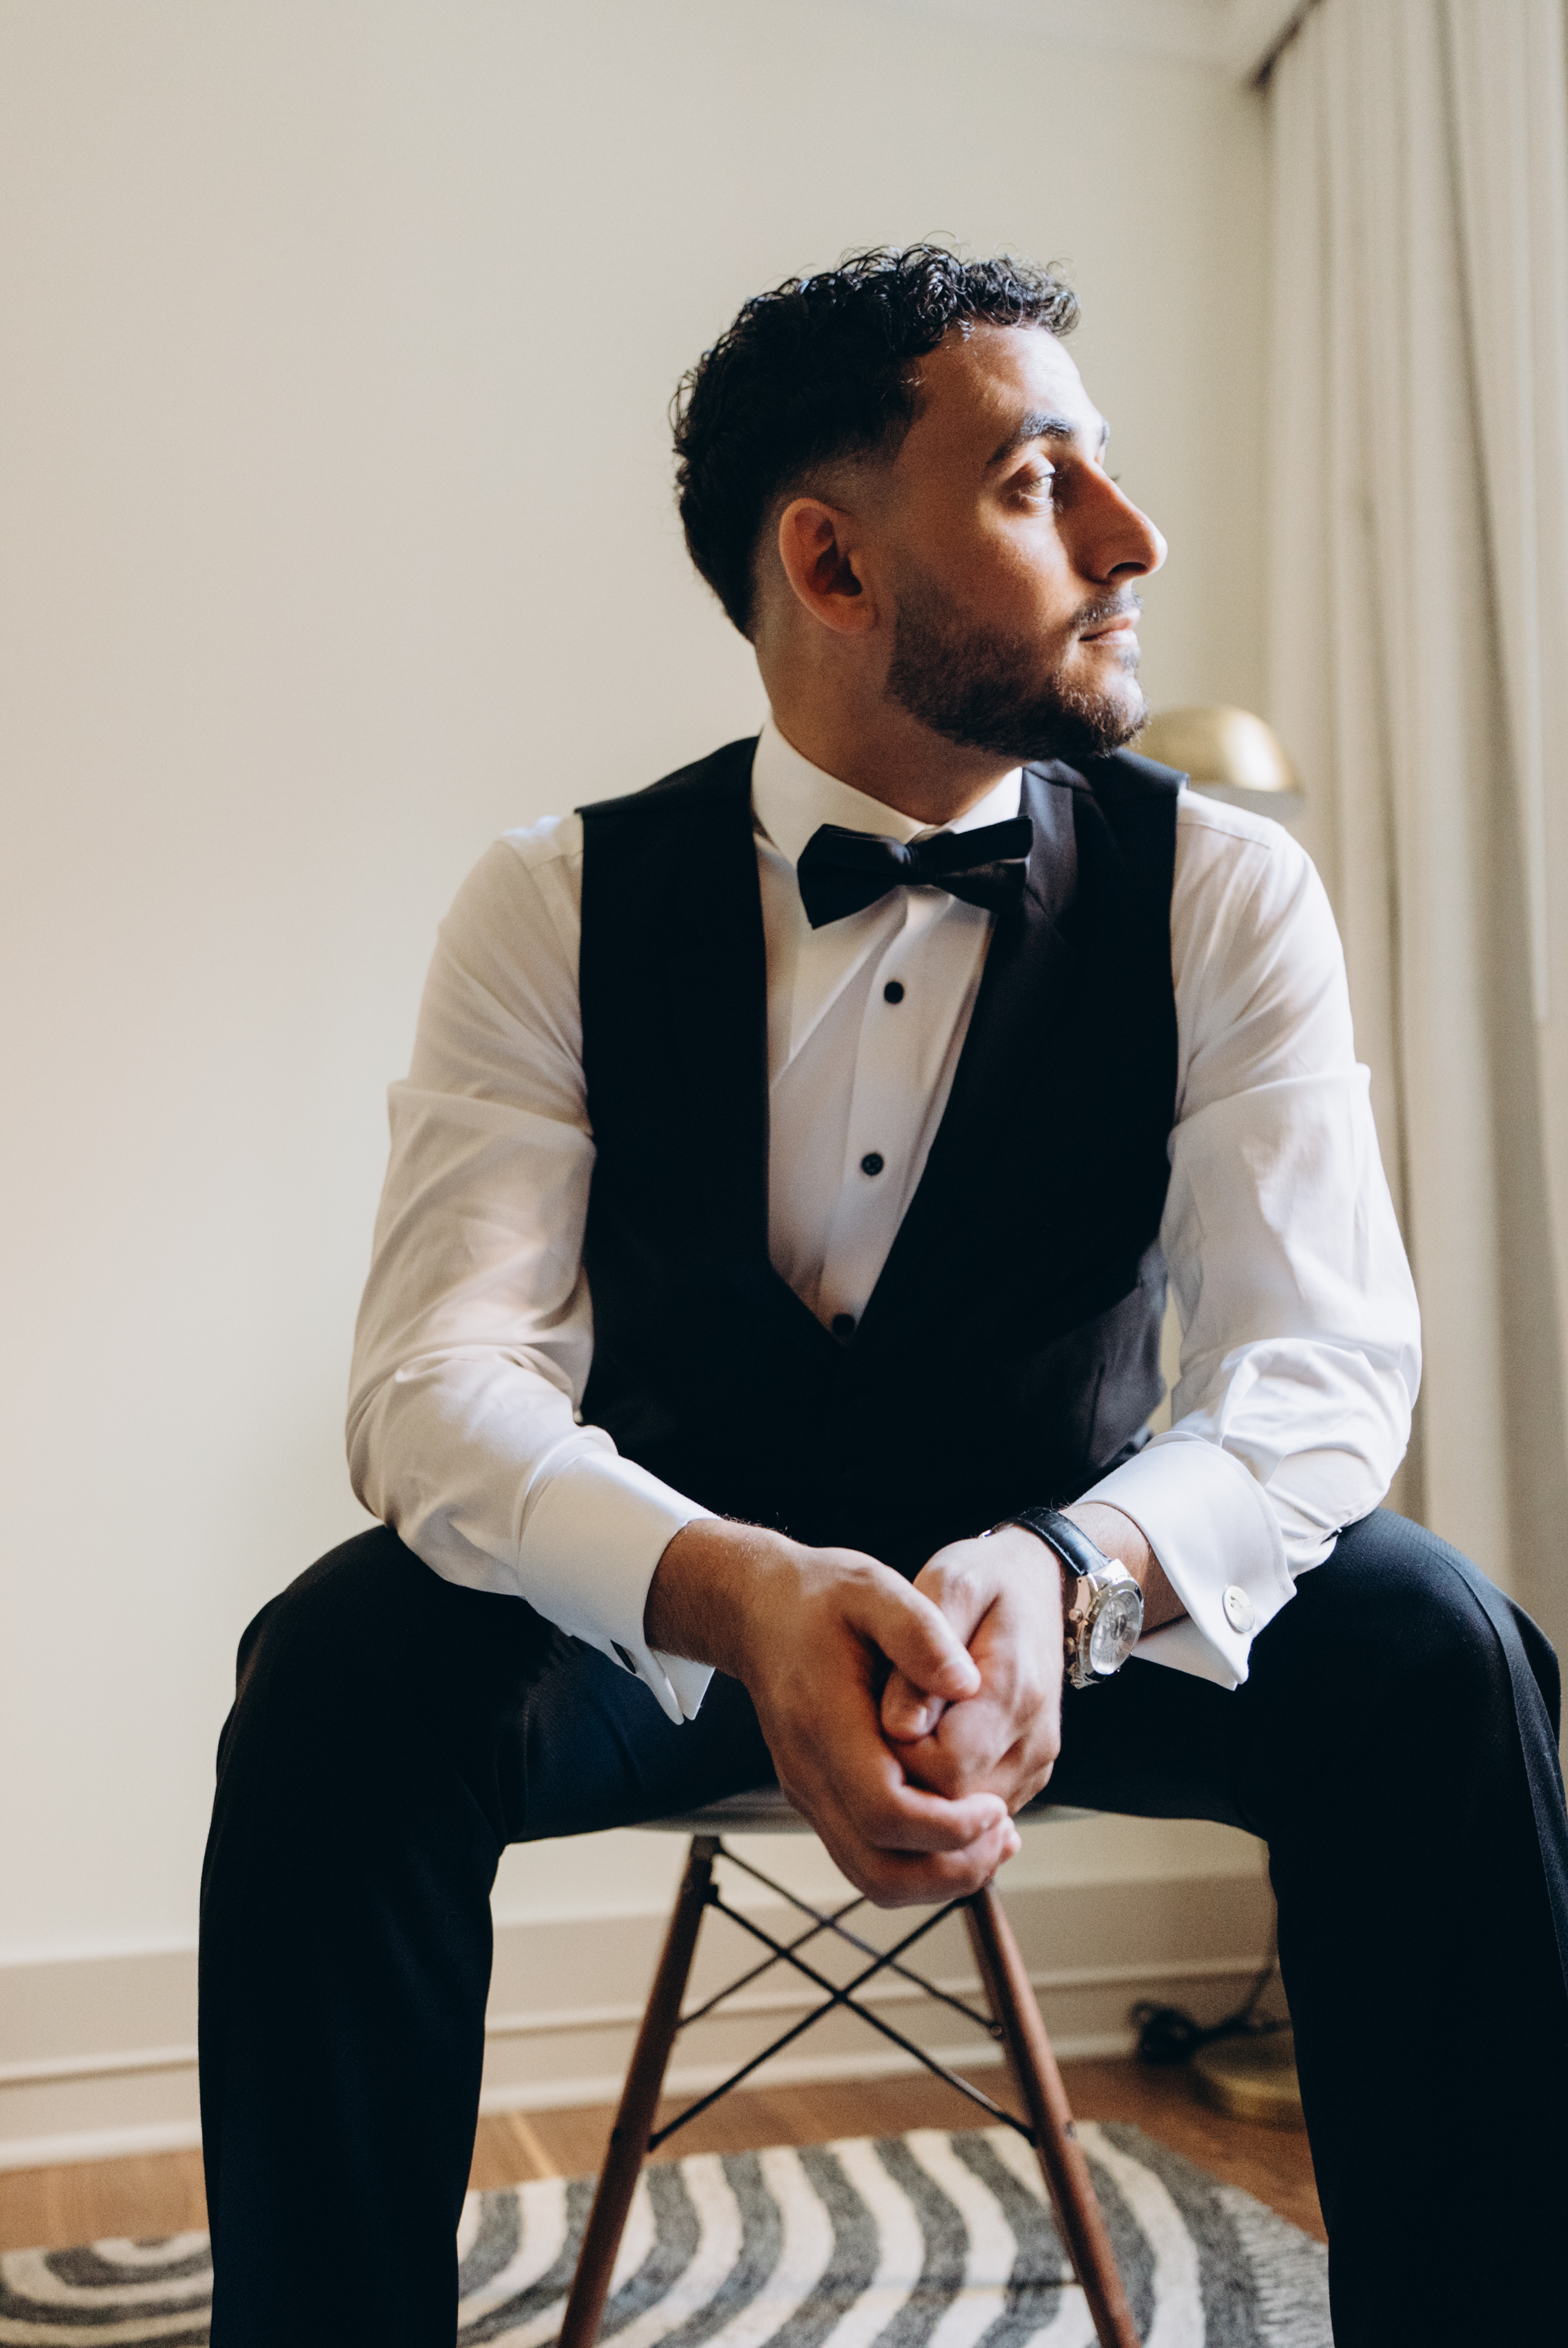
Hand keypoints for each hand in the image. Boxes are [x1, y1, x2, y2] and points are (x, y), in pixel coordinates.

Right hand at [647, 1519, 1021, 1906]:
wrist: (760, 1611)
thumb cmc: (822, 1597)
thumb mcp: (875, 1589)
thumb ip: (920, 1633)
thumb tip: (968, 1685)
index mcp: (823, 1725)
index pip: (885, 1813)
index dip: (948, 1826)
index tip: (996, 1806)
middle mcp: (809, 1774)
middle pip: (878, 1869)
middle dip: (951, 1868)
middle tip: (1004, 1835)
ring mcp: (809, 1793)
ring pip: (873, 1878)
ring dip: (938, 1876)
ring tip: (994, 1839)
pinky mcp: (818, 1799)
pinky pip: (868, 1860)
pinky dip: (918, 1862)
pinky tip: (962, 1829)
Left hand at [880, 1528, 1065, 1810]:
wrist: (1037, 1583)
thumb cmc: (987, 1579)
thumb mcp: (949, 1583)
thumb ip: (921, 1646)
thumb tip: (900, 1725)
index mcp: (1015, 1692)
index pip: (945, 1767)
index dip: (898, 1750)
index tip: (880, 1703)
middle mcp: (1033, 1741)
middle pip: (951, 1801)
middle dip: (904, 1770)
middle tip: (884, 1712)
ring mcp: (1033, 1765)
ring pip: (960, 1816)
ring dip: (920, 1783)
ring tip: (905, 1720)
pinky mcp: (1025, 1776)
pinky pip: (971, 1809)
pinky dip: (939, 1788)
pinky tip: (924, 1739)